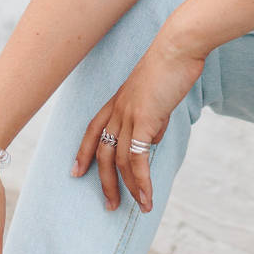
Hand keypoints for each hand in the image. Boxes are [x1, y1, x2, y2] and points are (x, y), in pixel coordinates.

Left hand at [72, 26, 205, 213]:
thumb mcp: (157, 95)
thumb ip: (152, 117)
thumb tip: (152, 138)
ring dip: (129, 188)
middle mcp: (118, 110)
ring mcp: (128, 116)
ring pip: (119, 161)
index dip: (83, 152)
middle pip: (102, 153)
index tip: (76, 172)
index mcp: (117, 101)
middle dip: (104, 182)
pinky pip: (138, 160)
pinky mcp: (144, 121)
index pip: (93, 130)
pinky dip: (142, 181)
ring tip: (138, 206)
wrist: (178, 47)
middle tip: (109, 205)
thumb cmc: (172, 66)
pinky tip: (148, 196)